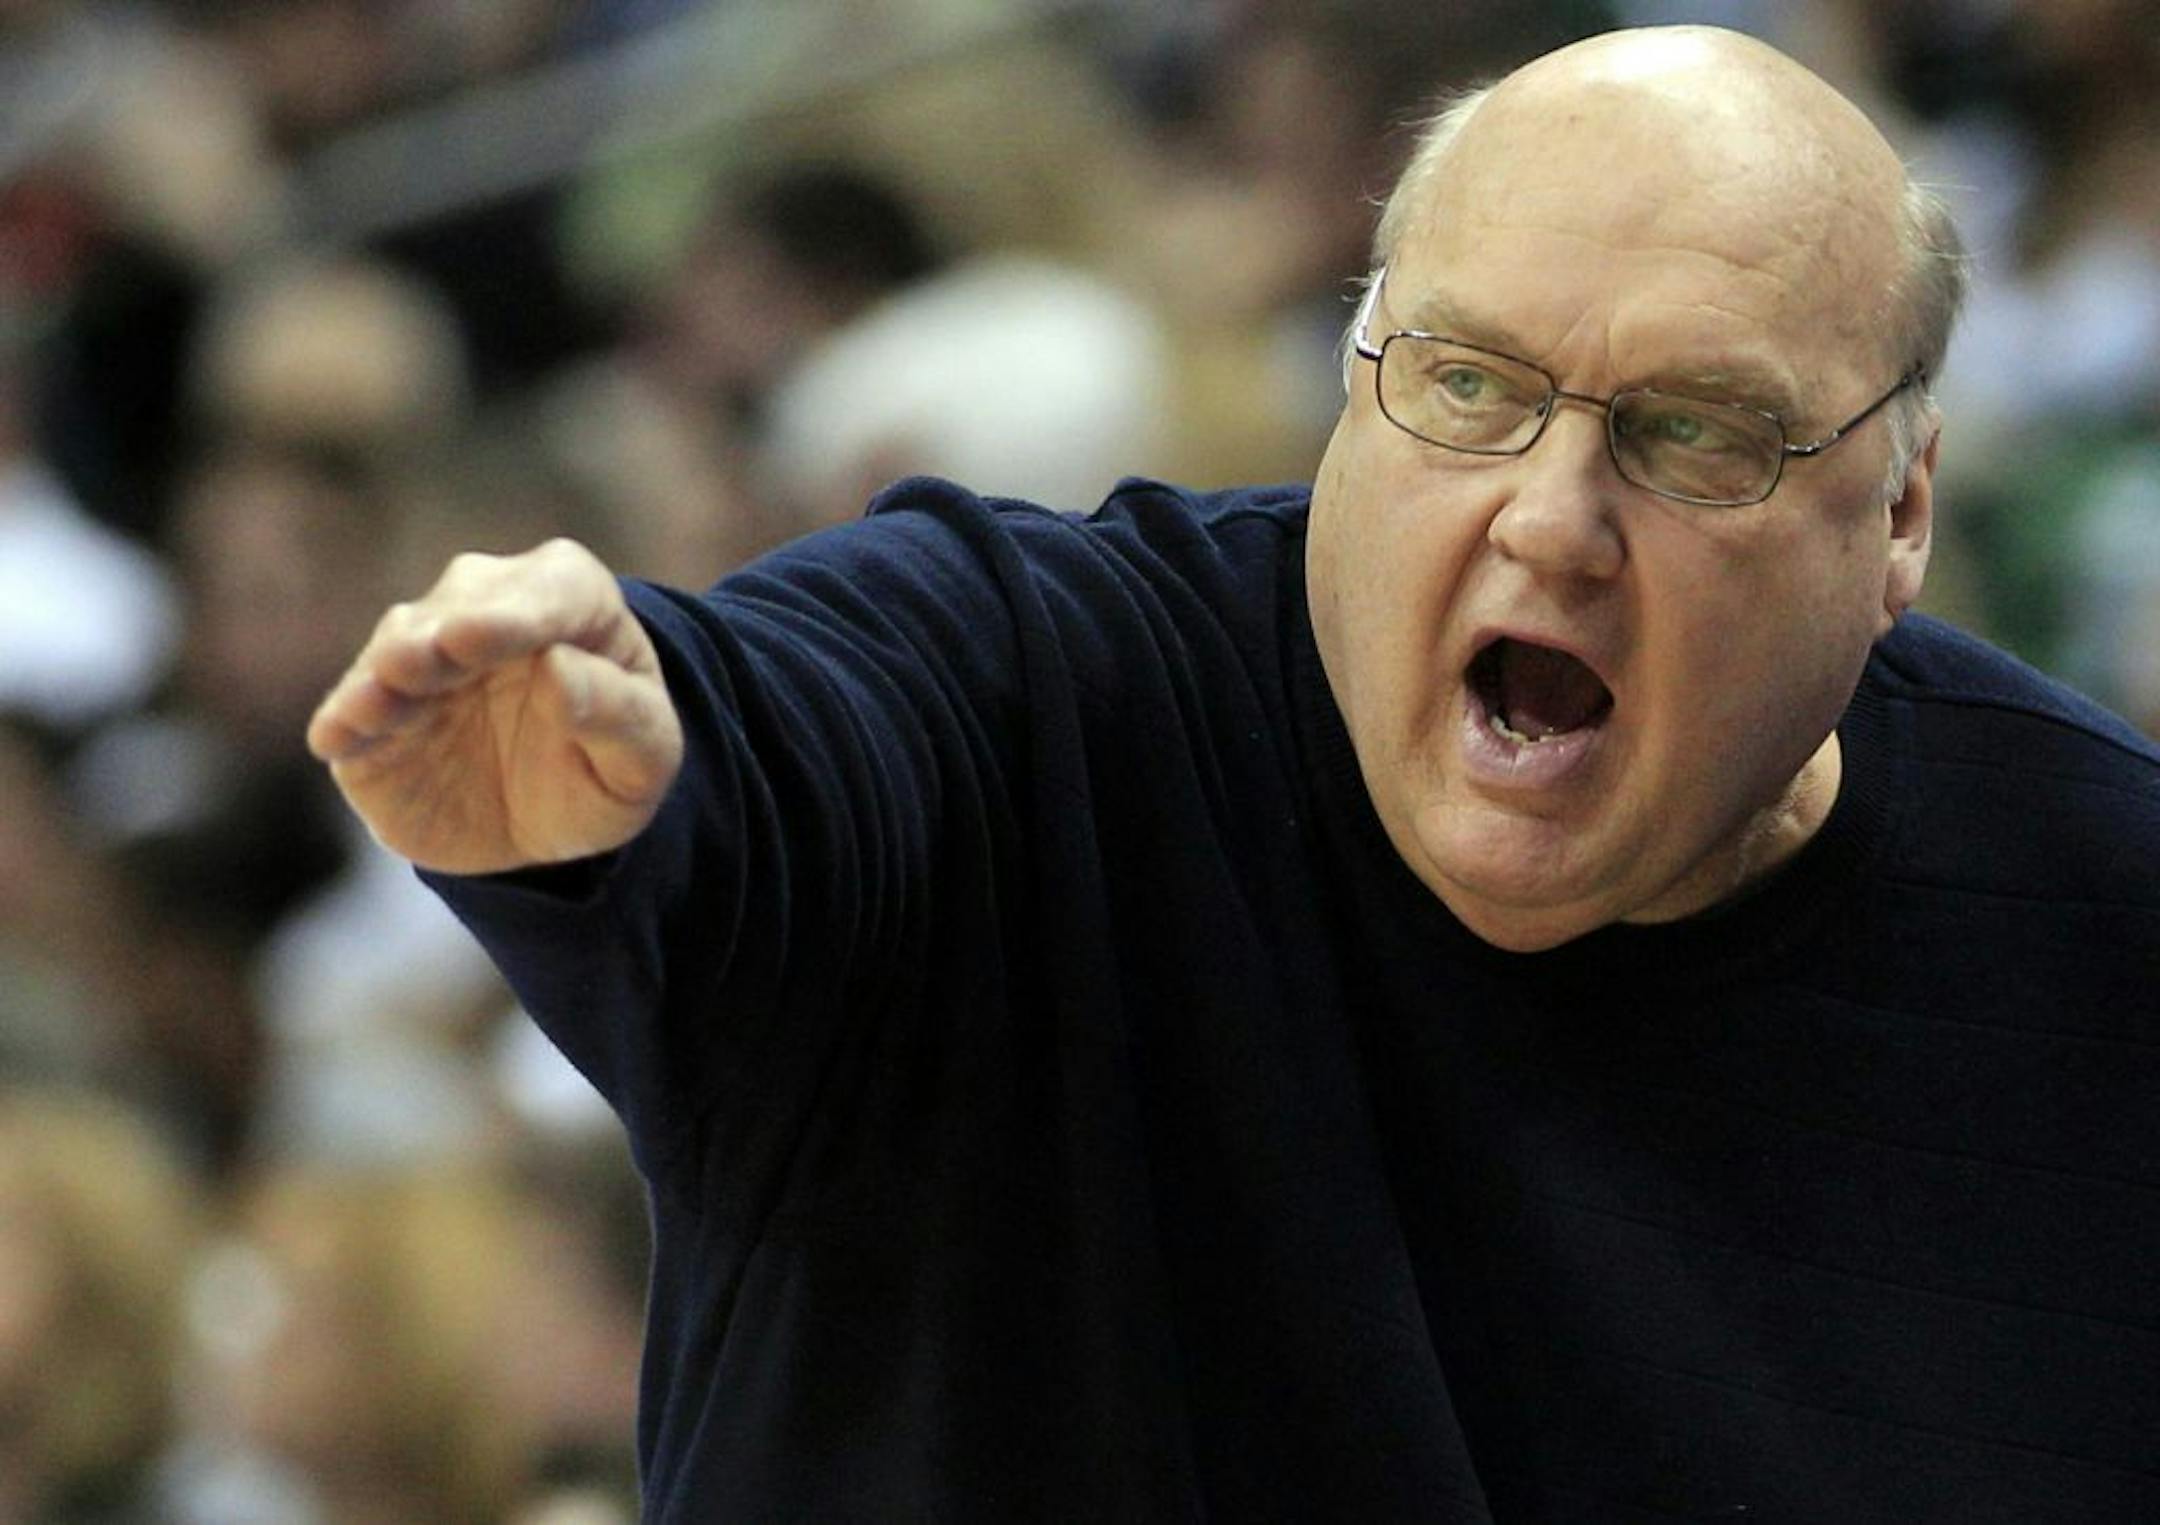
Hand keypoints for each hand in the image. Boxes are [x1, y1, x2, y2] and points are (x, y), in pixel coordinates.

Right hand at [307, 539, 683, 874]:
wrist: (552, 811)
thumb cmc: (612, 762)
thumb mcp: (644, 756)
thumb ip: (616, 712)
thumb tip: (559, 670)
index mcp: (572, 597)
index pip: (549, 592)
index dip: (510, 616)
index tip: (472, 639)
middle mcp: (489, 605)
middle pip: (460, 607)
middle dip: (436, 637)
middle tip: (414, 665)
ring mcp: (425, 649)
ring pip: (399, 646)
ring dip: (383, 675)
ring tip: (373, 705)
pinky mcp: (376, 702)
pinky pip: (355, 705)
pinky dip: (345, 719)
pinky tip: (334, 739)